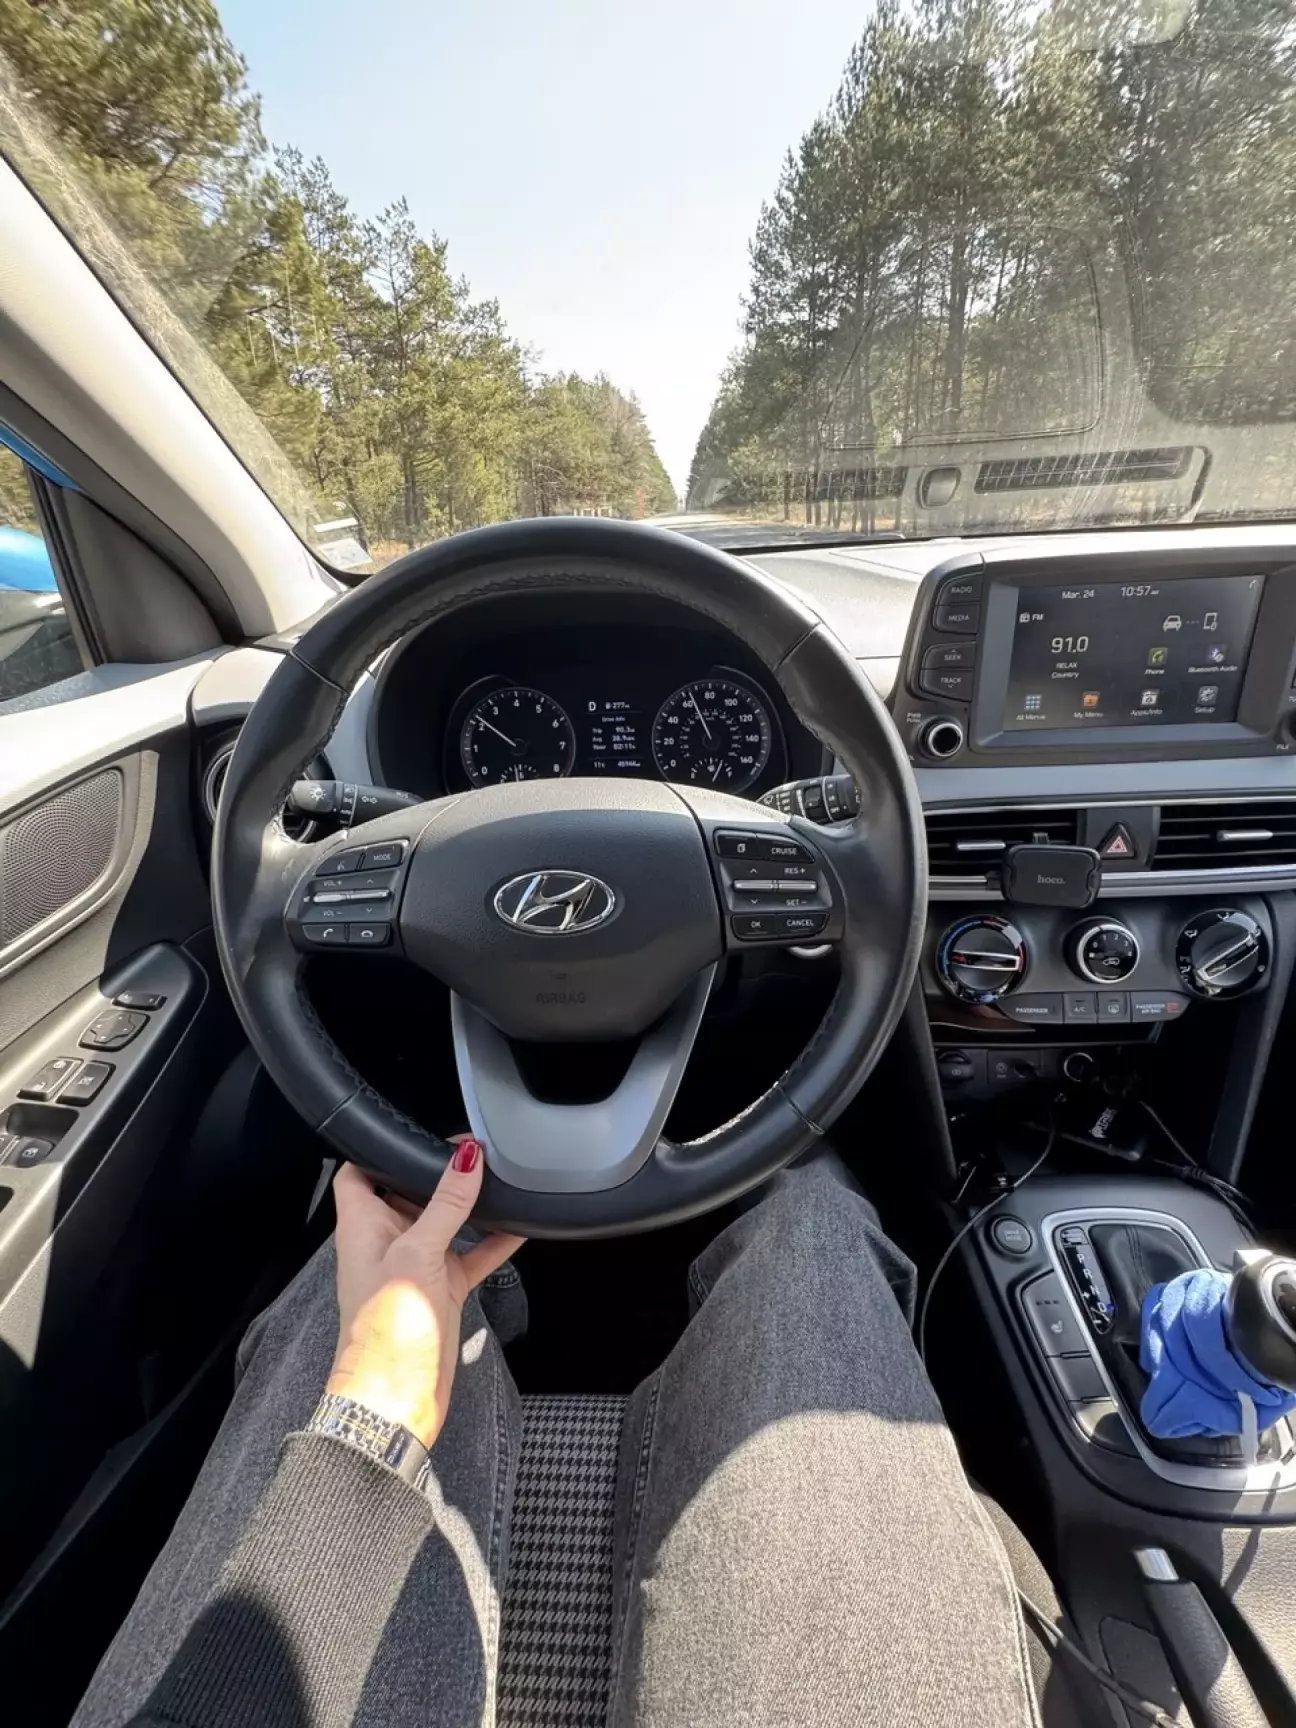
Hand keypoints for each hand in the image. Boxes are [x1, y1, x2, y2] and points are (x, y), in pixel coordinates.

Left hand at [327, 1138, 523, 1448]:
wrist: (394, 1402)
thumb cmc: (387, 1330)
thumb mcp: (418, 1254)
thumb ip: (446, 1204)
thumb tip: (466, 1157)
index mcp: (362, 1227)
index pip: (359, 1174)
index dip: (381, 1150)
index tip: (417, 1132)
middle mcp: (386, 1243)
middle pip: (408, 1193)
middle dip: (438, 1172)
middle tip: (475, 1150)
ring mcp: (415, 1267)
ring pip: (444, 1223)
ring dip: (469, 1205)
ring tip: (500, 1178)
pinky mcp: (441, 1291)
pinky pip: (470, 1256)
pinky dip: (492, 1241)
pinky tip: (520, 1226)